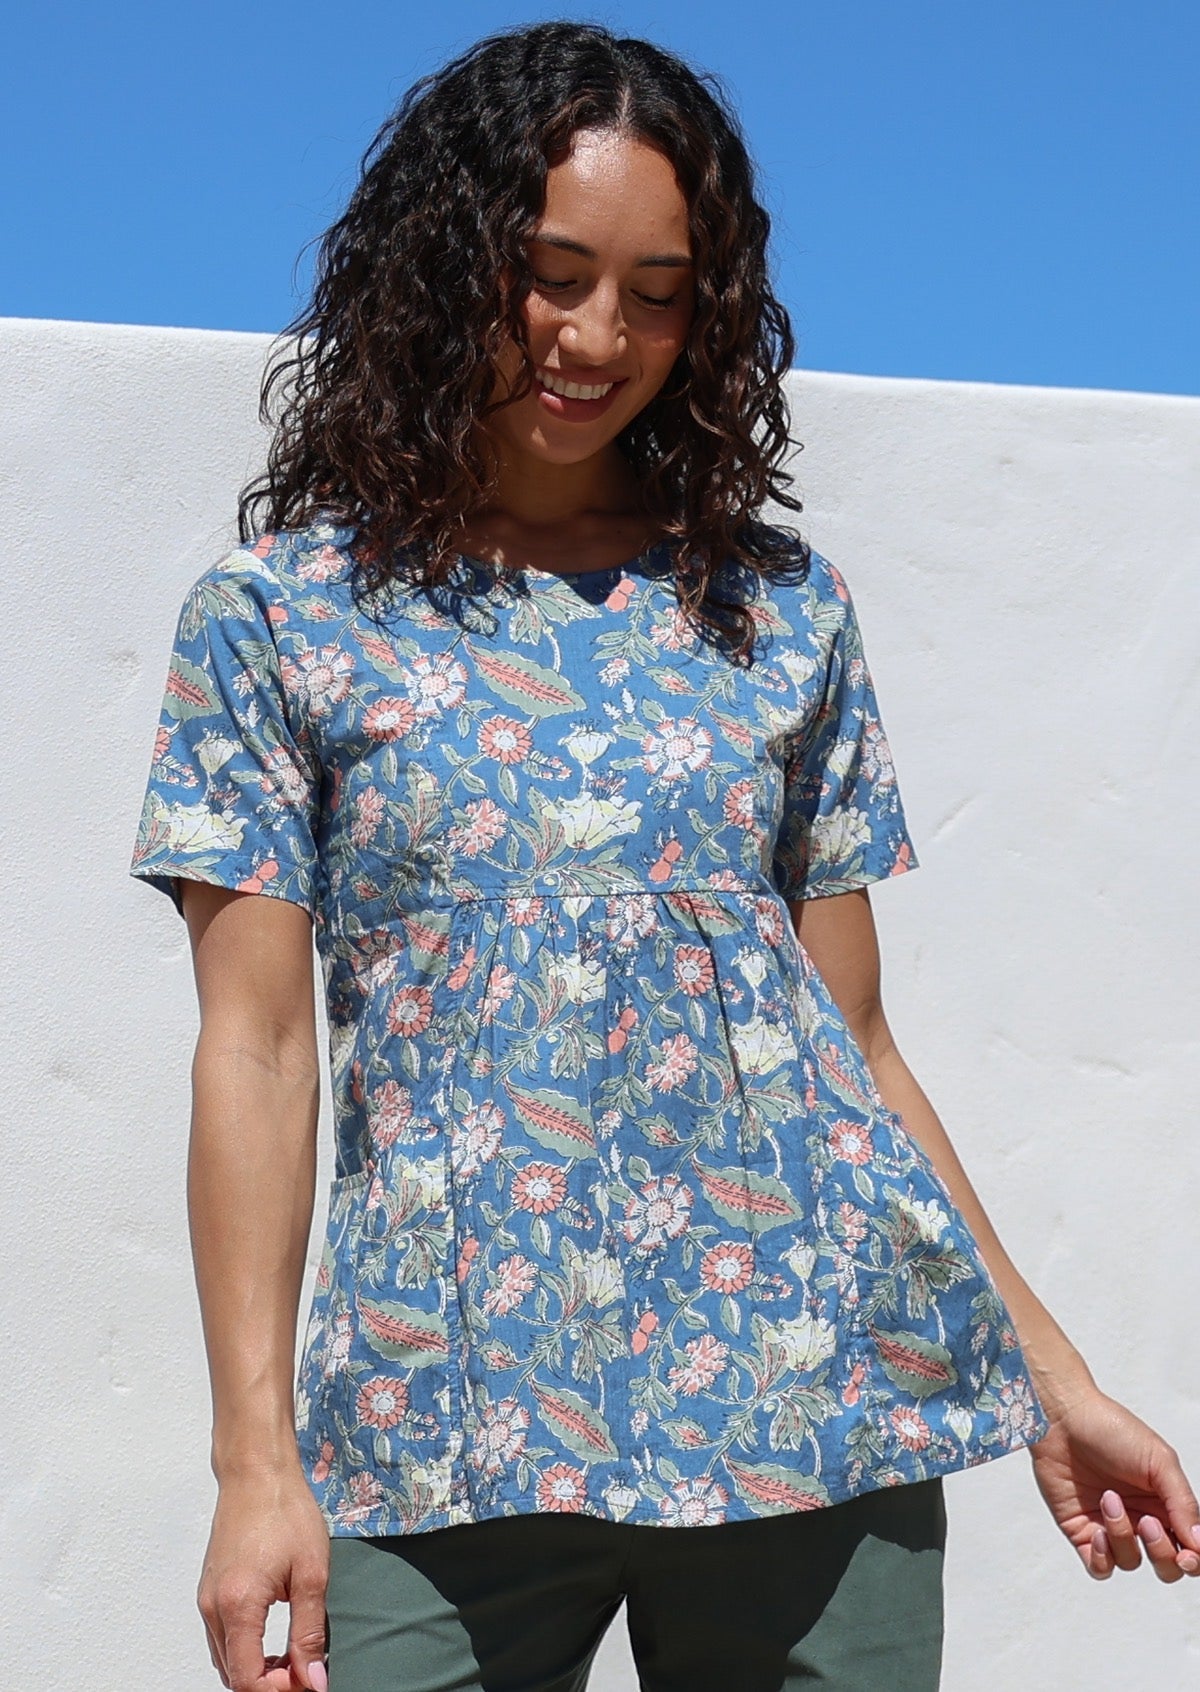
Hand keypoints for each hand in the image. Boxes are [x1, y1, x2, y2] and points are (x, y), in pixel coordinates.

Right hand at [197, 1468, 330, 1688]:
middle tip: (305, 1673)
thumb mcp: (311, 1572)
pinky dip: (245, 1650)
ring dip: (256, 1669)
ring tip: (293, 1659)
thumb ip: (309, 1632)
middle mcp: (214, 1608)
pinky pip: (222, 1638)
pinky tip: (273, 1641)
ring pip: (226, 1659)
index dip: (278, 1690)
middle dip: (269, 1683)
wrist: (257, 1472)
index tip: (307, 1681)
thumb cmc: (284, 1510)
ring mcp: (208, 1598)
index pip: (248, 1680)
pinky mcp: (210, 1589)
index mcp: (238, 1606)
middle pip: (233, 1675)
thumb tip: (312, 1678)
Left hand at [1027, 1384, 1199, 1581]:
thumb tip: (1199, 1542)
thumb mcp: (1159, 1460)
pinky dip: (1102, 1559)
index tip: (1187, 1555)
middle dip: (1160, 1553)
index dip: (1193, 1561)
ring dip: (1122, 1536)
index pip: (1190, 1548)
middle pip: (1165, 1566)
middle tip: (1146, 1523)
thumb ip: (1182, 1502)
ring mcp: (1110, 1527)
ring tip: (1108, 1499)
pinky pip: (1098, 1568)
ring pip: (1130, 1562)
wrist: (1063, 1418)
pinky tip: (1098, 1532)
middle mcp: (1140, 1518)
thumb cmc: (1111, 1429)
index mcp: (1164, 1503)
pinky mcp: (1081, 1530)